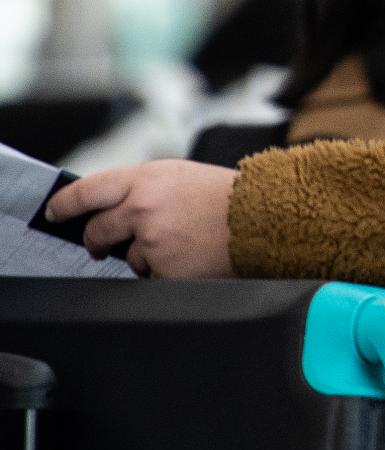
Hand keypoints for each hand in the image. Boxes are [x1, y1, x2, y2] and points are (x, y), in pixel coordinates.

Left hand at [47, 162, 238, 278]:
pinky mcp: (165, 268)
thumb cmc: (228, 195)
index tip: (56, 213)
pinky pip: (152, 274)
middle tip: (100, 245)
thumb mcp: (179, 175)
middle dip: (95, 240)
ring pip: (127, 256)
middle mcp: (142, 208)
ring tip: (180, 243)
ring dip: (144, 255)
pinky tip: (190, 256)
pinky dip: (166, 269)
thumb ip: (141, 188)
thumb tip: (111, 207)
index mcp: (145, 179)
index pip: (86, 192)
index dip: (64, 205)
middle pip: (97, 230)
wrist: (264, 217)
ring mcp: (152, 241)